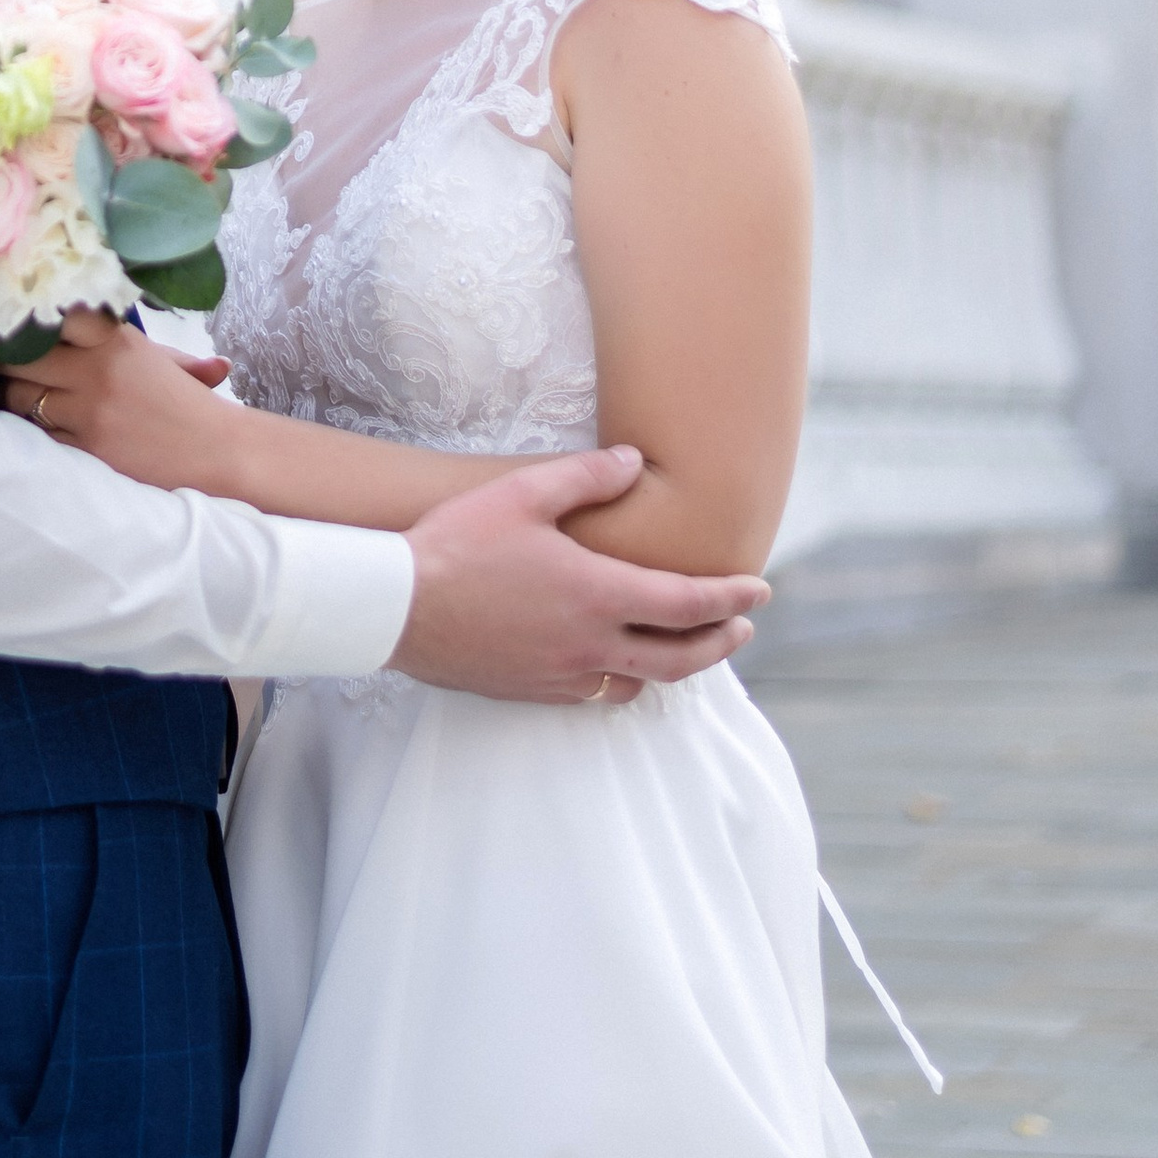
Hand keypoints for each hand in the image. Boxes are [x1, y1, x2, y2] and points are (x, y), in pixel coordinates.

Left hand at [0, 308, 238, 491]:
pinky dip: (37, 431)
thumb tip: (68, 312)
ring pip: (21, 398)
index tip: (17, 324)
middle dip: (5, 361)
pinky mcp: (87, 448)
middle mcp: (97, 369)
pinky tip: (45, 426)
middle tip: (2, 362)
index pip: (50, 316)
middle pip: (20, 357)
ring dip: (15, 398)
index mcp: (114, 339)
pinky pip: (38, 435)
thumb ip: (114, 338)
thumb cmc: (184, 400)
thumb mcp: (155, 357)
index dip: (27, 321)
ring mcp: (90, 411)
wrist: (215, 449)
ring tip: (19, 395)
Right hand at [394, 449, 763, 704]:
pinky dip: (622, 680)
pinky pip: (596, 694)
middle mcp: (590, 645)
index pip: (688, 604)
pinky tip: (616, 664)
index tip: (761, 590)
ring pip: (639, 684)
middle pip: (680, 659)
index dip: (732, 597)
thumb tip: (635, 462)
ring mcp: (562, 676)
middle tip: (743, 626)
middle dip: (720, 642)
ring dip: (673, 668)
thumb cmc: (457, 543)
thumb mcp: (523, 494)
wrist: (397, 607)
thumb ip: (586, 477)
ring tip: (684, 646)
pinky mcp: (534, 692)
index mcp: (597, 595)